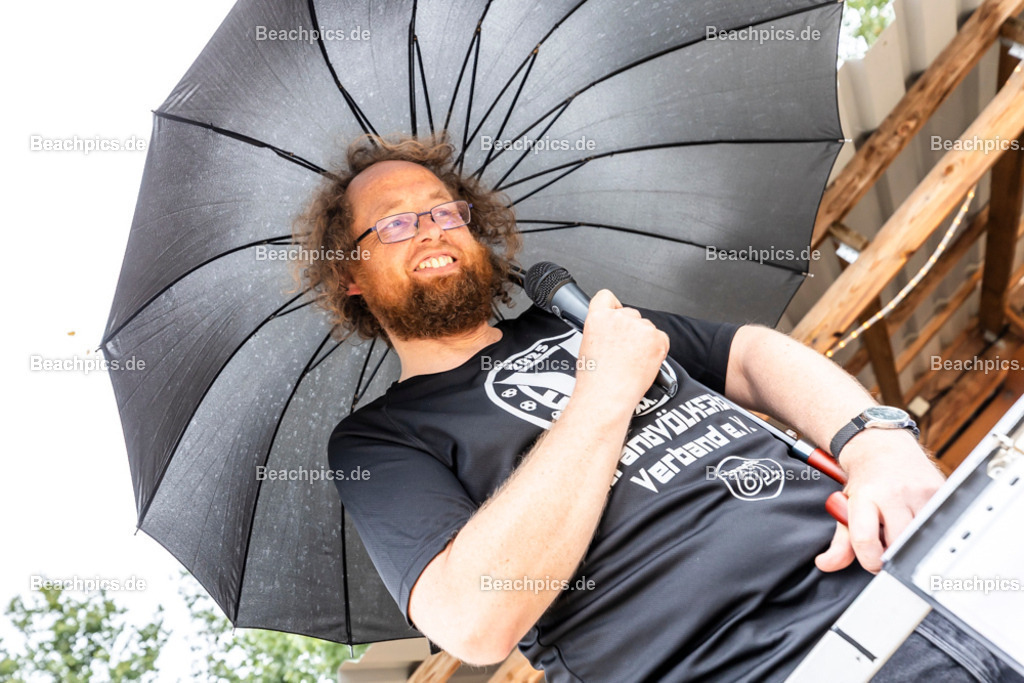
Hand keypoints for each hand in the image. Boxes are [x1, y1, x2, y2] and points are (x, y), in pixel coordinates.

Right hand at [572, 290, 670, 416]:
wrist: (608, 395)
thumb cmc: (595, 379)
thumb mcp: (587, 346)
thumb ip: (600, 330)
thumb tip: (611, 333)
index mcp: (598, 318)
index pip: (606, 297)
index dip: (613, 306)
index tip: (615, 315)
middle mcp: (619, 317)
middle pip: (630, 314)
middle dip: (630, 330)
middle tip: (624, 351)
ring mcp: (640, 327)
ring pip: (646, 328)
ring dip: (644, 341)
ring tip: (632, 362)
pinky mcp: (657, 338)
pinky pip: (661, 339)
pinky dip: (657, 350)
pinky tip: (644, 363)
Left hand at [815, 429, 943, 572]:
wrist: (881, 446)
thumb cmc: (864, 480)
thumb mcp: (846, 506)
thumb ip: (839, 541)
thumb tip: (826, 564)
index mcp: (865, 497)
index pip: (865, 540)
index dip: (870, 560)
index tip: (873, 562)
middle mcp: (893, 493)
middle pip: (898, 543)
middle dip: (893, 553)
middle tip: (887, 544)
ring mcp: (919, 491)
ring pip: (921, 538)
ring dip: (911, 542)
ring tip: (900, 528)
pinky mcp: (940, 491)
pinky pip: (938, 525)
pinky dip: (927, 530)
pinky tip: (916, 520)